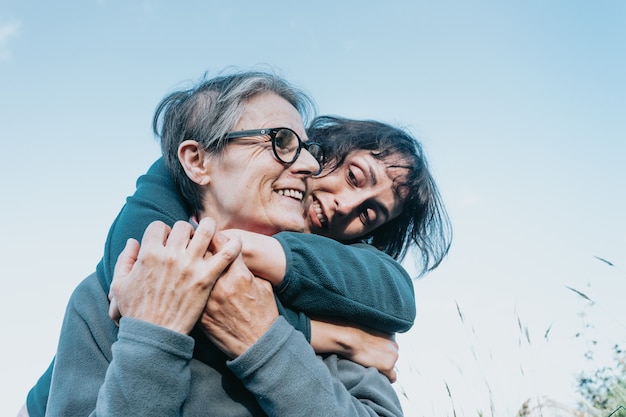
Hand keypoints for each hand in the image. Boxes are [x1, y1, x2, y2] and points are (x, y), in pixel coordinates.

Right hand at [108, 218, 241, 334]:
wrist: (155, 335)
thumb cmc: (136, 312)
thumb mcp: (119, 285)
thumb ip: (124, 259)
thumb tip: (133, 241)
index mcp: (148, 254)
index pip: (159, 226)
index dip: (164, 231)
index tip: (168, 240)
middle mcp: (170, 256)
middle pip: (183, 226)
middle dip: (186, 230)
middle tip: (189, 240)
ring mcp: (189, 266)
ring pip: (206, 232)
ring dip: (209, 227)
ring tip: (211, 231)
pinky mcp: (206, 278)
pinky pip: (226, 254)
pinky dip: (233, 244)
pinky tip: (236, 241)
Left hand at [199, 234, 278, 357]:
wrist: (257, 345)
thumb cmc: (264, 314)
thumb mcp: (263, 286)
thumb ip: (246, 269)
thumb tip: (234, 255)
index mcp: (239, 274)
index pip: (221, 243)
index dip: (215, 236)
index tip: (212, 236)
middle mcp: (222, 285)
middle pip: (202, 255)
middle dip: (199, 248)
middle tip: (195, 246)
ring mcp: (209, 301)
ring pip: (192, 273)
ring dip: (190, 266)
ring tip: (188, 265)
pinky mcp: (201, 315)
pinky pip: (189, 294)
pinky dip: (187, 288)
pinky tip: (186, 286)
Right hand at [310, 319, 398, 381]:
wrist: (350, 338)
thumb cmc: (354, 333)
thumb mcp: (368, 331)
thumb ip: (375, 338)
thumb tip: (371, 344)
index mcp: (390, 336)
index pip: (390, 350)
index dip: (381, 354)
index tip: (373, 355)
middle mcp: (394, 345)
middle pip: (392, 358)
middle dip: (383, 360)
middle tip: (371, 361)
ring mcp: (393, 356)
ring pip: (391, 367)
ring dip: (383, 367)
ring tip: (370, 365)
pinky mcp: (388, 366)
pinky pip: (392, 378)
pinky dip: (386, 379)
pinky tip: (378, 376)